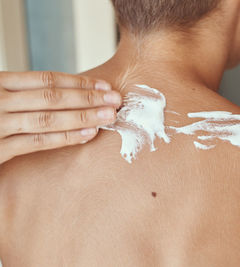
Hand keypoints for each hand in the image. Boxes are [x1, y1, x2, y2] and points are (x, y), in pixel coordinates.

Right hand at [0, 71, 121, 163]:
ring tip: (109, 116)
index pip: (46, 79)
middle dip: (88, 97)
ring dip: (83, 116)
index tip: (104, 86)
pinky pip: (37, 142)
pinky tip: (88, 134)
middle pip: (52, 97)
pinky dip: (65, 137)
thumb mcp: (2, 99)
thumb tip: (69, 94)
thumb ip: (25, 96)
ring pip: (48, 118)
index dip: (79, 82)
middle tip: (116, 100)